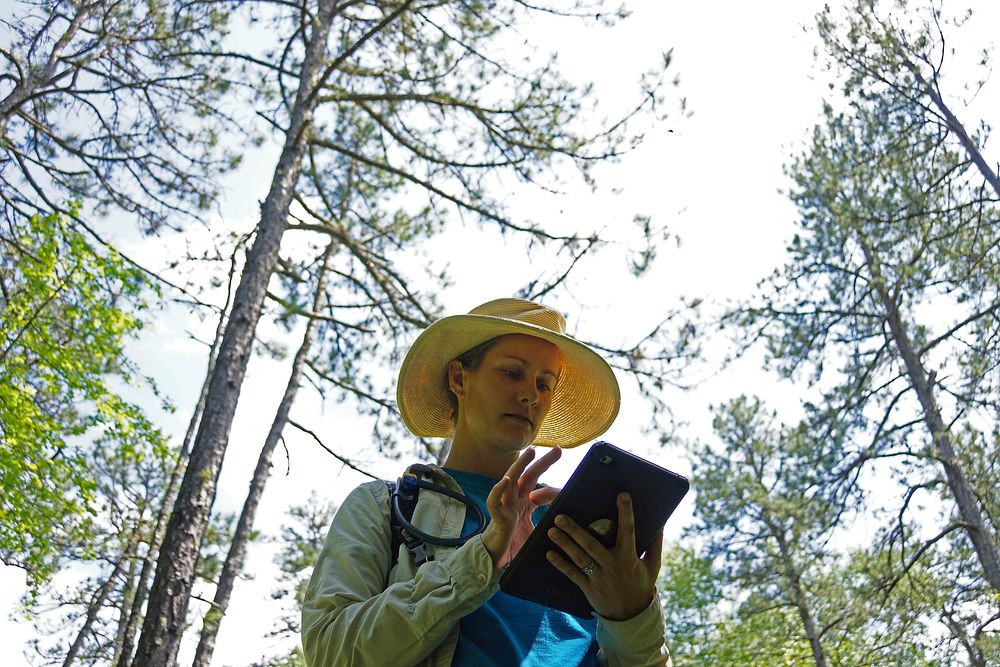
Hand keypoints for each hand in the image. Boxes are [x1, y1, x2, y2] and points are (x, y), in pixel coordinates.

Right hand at [481, 447, 560, 567]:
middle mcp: (514, 501)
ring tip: (531, 453)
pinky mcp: (497, 518)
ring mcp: (505, 507)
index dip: (549, 472)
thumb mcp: (536, 534)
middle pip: (527, 476)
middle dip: (542, 462)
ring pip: (510, 481)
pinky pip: (494, 502)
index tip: (561, 459)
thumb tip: (567, 525)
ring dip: (520, 466)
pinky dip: (498, 490)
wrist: (495, 561)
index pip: (537, 482)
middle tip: (557, 449)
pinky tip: (506, 480)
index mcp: (524, 503)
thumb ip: (548, 526)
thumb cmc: (513, 547)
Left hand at [545, 492, 662, 620]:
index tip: (622, 495)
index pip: (628, 530)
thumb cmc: (641, 585)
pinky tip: (549, 553)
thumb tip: (660, 522)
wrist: (632, 616)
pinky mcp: (588, 588)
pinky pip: (572, 574)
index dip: (626, 512)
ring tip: (551, 530)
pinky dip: (560, 564)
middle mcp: (612, 566)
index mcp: (629, 557)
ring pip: (579, 558)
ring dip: (564, 544)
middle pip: (591, 545)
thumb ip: (655, 543)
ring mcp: (599, 578)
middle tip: (560, 515)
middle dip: (575, 530)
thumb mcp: (653, 565)